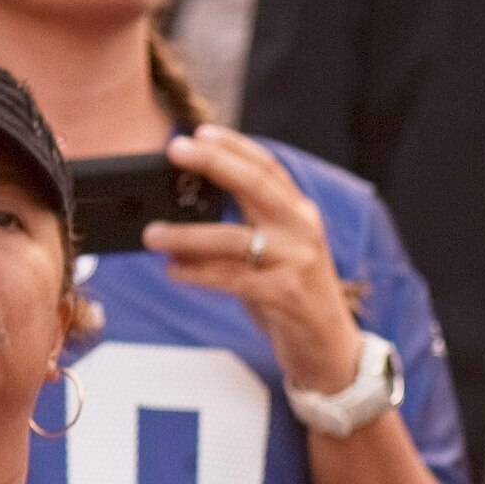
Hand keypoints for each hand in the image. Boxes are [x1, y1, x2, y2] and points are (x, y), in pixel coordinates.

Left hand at [145, 127, 365, 400]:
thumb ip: (246, 230)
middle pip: (255, 185)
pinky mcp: (286, 296)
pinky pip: (232, 279)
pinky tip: (173, 271)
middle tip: (174, 149)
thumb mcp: (277, 255)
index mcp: (300, 214)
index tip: (199, 131)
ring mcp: (297, 262)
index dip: (234, 145)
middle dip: (213, 163)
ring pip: (234, 238)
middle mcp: (302, 231)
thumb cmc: (294, 299)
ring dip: (187, 234)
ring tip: (151, 233)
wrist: (332, 352)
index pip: (267, 168)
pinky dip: (198, 274)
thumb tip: (185, 213)